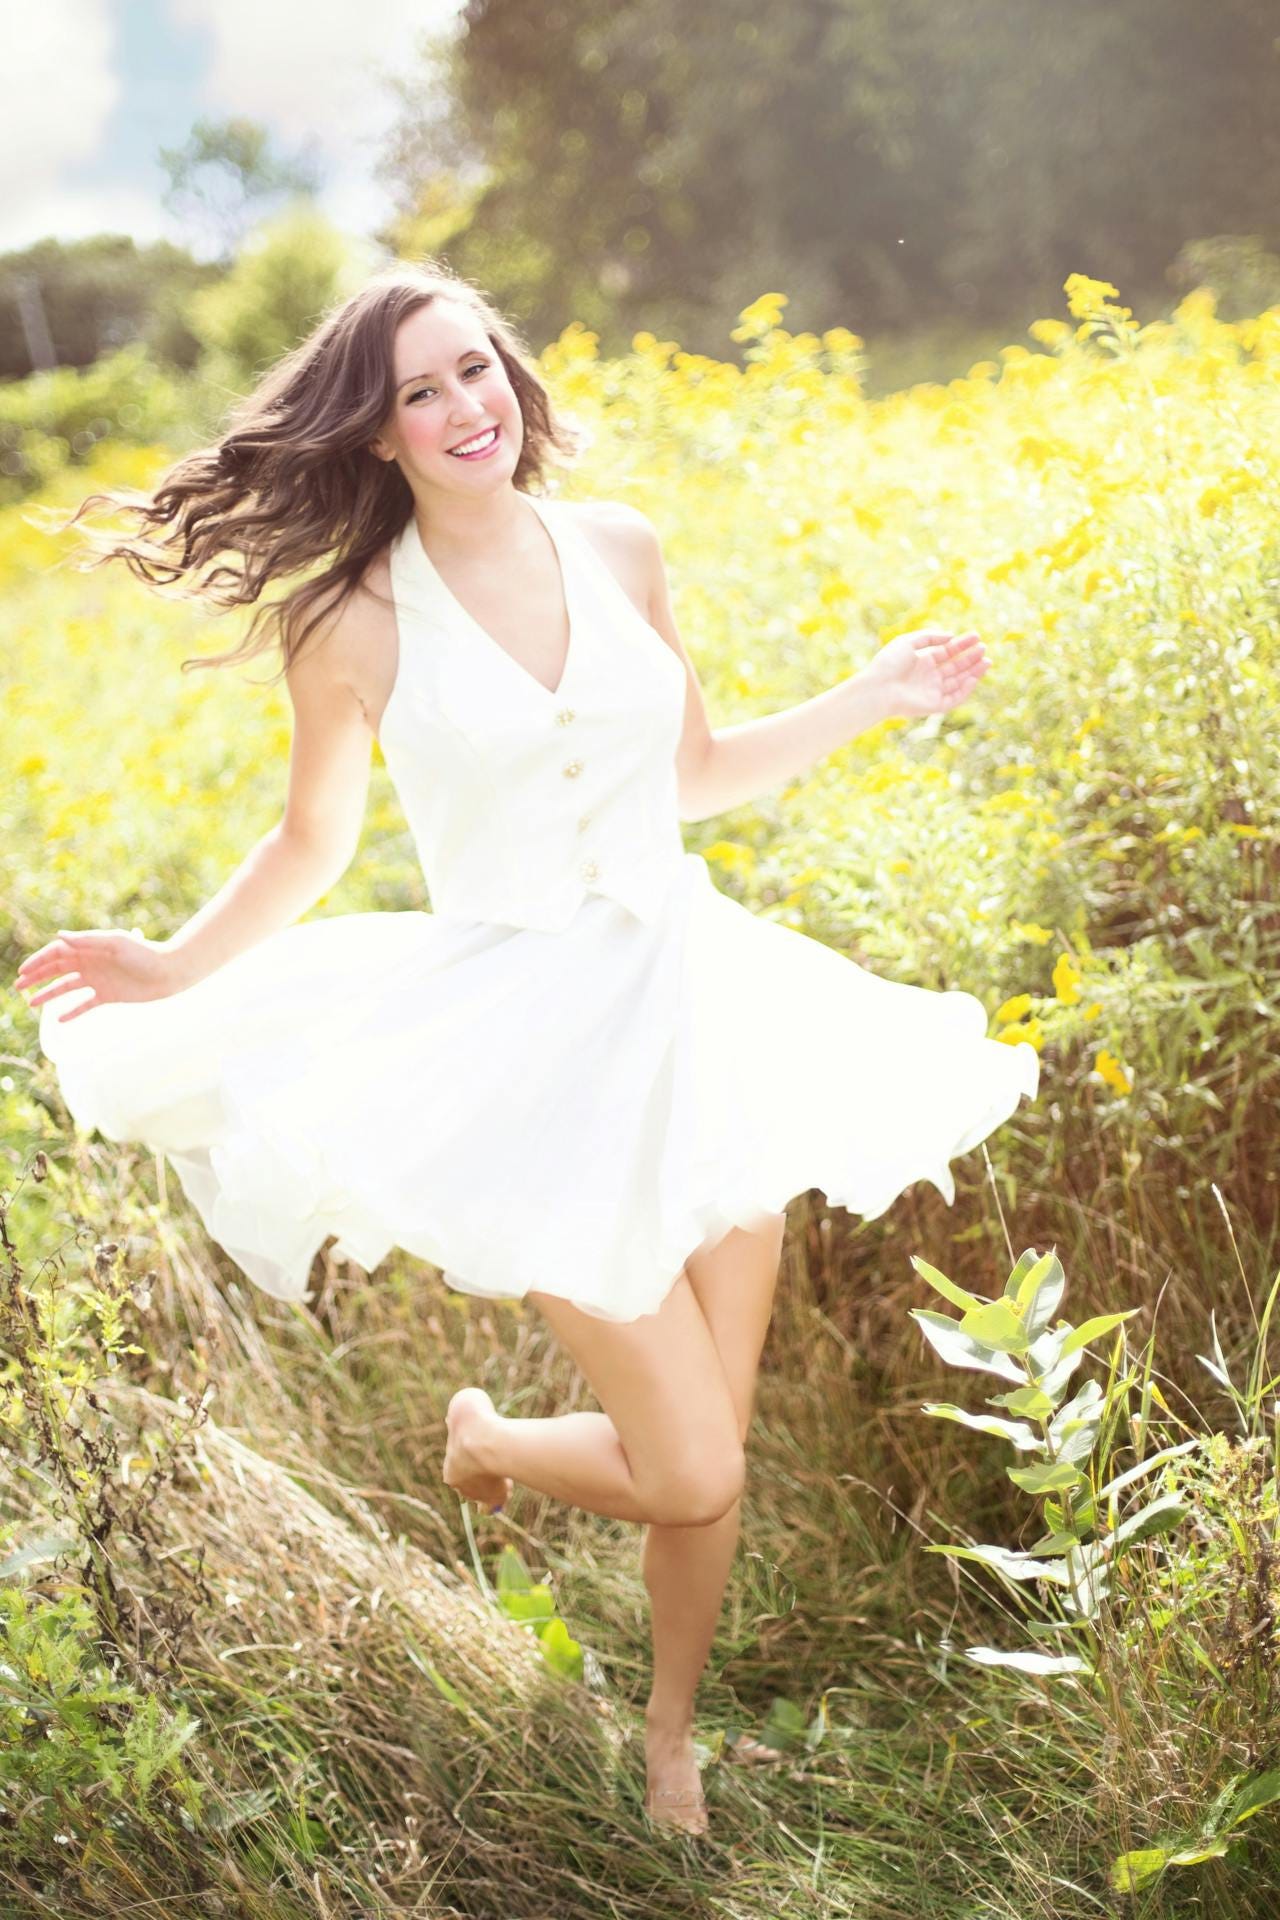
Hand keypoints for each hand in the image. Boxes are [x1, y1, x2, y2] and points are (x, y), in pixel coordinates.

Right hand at [14, 927, 186, 1024]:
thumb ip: (87, 941)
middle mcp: (91, 963)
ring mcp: (98, 980)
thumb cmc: (143, 954)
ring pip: (67, 987)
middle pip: (57, 969)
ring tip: (31, 1002)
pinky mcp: (108, 996)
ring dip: (49, 994)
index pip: (57, 953)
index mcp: (90, 948)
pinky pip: (85, 1005)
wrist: (168, 973)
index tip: (23, 971)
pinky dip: (72, 1011)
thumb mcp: (115, 944)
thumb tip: (59, 936)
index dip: (39, 961)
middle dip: (37, 977)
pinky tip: (58, 1019)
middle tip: (18, 986)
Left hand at [862, 627, 989, 720]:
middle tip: (984, 648)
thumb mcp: (908, 642)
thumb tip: (951, 637)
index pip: (947, 652)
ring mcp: (932, 691)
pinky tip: (973, 677)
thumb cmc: (889, 664)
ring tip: (986, 660)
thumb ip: (930, 637)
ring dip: (973, 672)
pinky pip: (954, 698)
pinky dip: (965, 689)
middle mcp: (929, 677)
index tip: (976, 637)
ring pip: (958, 682)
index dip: (962, 645)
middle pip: (955, 667)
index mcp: (922, 662)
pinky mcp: (933, 706)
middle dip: (970, 658)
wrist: (878, 688)